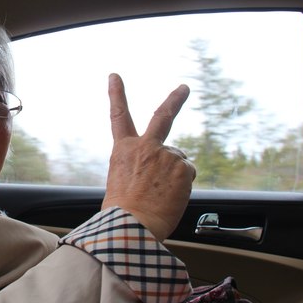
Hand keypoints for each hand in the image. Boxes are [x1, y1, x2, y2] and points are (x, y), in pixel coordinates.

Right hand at [102, 73, 195, 240]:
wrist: (132, 225)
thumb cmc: (122, 212)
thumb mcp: (121, 182)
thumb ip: (141, 167)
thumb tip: (165, 170)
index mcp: (123, 150)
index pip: (118, 116)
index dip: (117, 94)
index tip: (115, 76)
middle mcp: (145, 146)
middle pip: (163, 116)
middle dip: (175, 99)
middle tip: (184, 88)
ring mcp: (166, 155)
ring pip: (178, 162)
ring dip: (175, 176)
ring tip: (161, 195)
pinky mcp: (183, 167)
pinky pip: (188, 175)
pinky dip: (183, 186)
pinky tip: (171, 197)